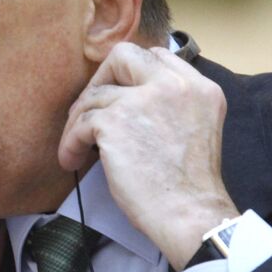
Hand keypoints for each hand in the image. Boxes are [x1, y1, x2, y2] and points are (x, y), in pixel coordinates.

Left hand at [59, 42, 238, 269]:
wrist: (189, 214)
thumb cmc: (188, 187)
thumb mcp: (195, 129)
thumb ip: (171, 106)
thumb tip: (127, 100)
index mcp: (200, 88)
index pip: (158, 56)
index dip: (130, 74)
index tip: (118, 98)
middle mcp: (174, 85)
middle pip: (122, 56)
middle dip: (100, 81)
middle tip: (90, 112)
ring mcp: (143, 99)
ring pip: (93, 96)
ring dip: (79, 123)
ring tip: (78, 149)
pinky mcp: (115, 120)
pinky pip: (80, 123)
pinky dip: (71, 143)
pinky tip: (73, 161)